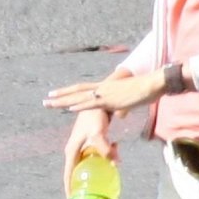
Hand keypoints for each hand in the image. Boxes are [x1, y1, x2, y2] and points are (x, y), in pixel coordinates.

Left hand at [43, 69, 165, 116]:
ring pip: (79, 96)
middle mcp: (102, 88)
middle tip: (46, 98)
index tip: (57, 93)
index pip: (83, 88)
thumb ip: (122, 108)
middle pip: (76, 90)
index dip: (69, 91)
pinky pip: (92, 103)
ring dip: (63, 101)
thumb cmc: (145, 91)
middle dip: (60, 95)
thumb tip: (120, 115)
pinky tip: (69, 108)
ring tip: (50, 103)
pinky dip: (80, 105)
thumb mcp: (129, 101)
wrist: (152, 84)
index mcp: (105, 87)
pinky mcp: (111, 100)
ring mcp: (105, 94)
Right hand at [62, 111, 116, 196]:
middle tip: (91, 196)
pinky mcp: (90, 140)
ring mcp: (82, 145)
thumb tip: (115, 163)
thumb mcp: (98, 133)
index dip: (69, 190)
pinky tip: (115, 153)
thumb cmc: (94, 116)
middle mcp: (74, 150)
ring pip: (88, 164)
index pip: (68, 175)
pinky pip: (96, 154)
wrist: (97, 99)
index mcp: (71, 151)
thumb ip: (105, 149)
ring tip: (105, 180)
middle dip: (83, 184)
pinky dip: (104, 157)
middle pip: (77, 172)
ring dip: (96, 170)